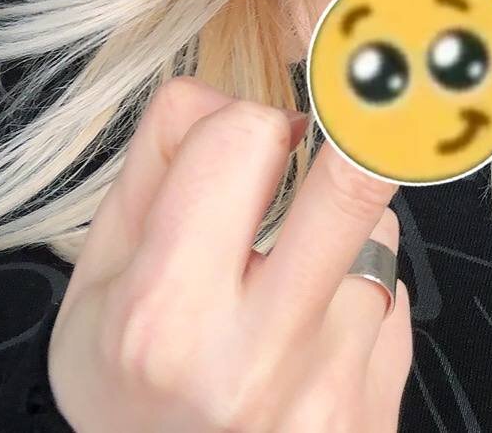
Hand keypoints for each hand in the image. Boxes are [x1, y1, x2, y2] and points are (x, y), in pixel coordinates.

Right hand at [47, 80, 412, 430]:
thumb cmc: (129, 389)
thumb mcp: (95, 283)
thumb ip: (155, 167)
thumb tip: (229, 90)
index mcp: (164, 314)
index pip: (245, 135)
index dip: (240, 123)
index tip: (240, 142)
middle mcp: (255, 356)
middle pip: (354, 175)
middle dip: (354, 125)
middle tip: (344, 113)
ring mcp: (329, 388)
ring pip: (379, 229)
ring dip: (342, 233)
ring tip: (286, 286)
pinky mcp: (379, 408)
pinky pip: (396, 295)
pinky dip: (361, 293)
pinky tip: (315, 333)